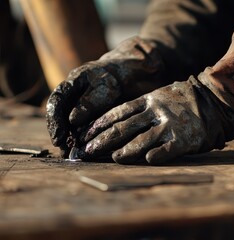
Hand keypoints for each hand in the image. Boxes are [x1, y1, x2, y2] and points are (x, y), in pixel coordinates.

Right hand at [46, 37, 166, 155]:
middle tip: (63, 150)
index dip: (55, 120)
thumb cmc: (121, 75)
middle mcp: (73, 94)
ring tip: (71, 154)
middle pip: (58, 115)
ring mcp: (80, 103)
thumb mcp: (107, 86)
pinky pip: (81, 126)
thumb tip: (72, 120)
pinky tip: (83, 150)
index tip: (59, 137)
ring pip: (68, 123)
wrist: (133, 74)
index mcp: (73, 82)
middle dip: (59, 133)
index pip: (56, 101)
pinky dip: (81, 138)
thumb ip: (91, 101)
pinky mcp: (90, 113)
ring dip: (68, 138)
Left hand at [76, 78, 233, 163]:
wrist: (211, 101)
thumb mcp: (158, 97)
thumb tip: (113, 123)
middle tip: (87, 151)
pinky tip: (145, 161)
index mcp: (147, 100)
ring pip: (142, 139)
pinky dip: (156, 155)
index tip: (84, 135)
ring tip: (113, 158)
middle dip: (103, 140)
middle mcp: (156, 111)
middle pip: (124, 127)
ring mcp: (170, 125)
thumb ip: (139, 108)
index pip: (118, 113)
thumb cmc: (180, 102)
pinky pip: (167, 149)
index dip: (99, 125)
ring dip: (126, 150)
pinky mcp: (184, 139)